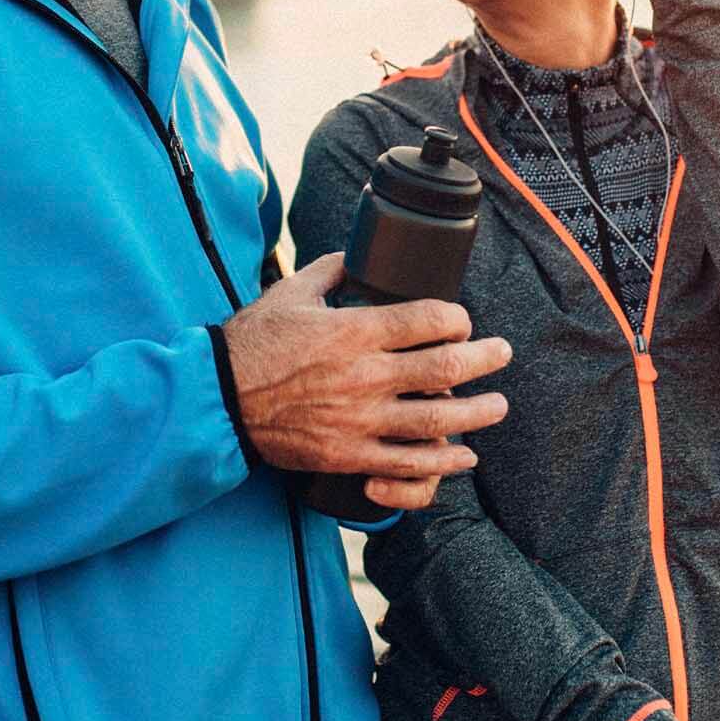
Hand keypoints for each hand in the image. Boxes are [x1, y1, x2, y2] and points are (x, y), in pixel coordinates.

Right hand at [221, 253, 511, 503]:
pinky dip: (442, 462)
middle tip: (501, 352)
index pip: (426, 320)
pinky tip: (463, 455)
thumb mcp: (290, 292)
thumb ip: (329, 271)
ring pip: (436, 420)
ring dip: (477, 414)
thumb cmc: (253, 343)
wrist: (218, 399)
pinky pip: (407, 464)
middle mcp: (364, 375)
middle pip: (445, 369)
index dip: (456, 318)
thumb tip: (354, 256)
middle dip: (484, 359)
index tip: (461, 319)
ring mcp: (360, 420)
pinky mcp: (349, 455)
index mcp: (353, 330)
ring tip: (497, 405)